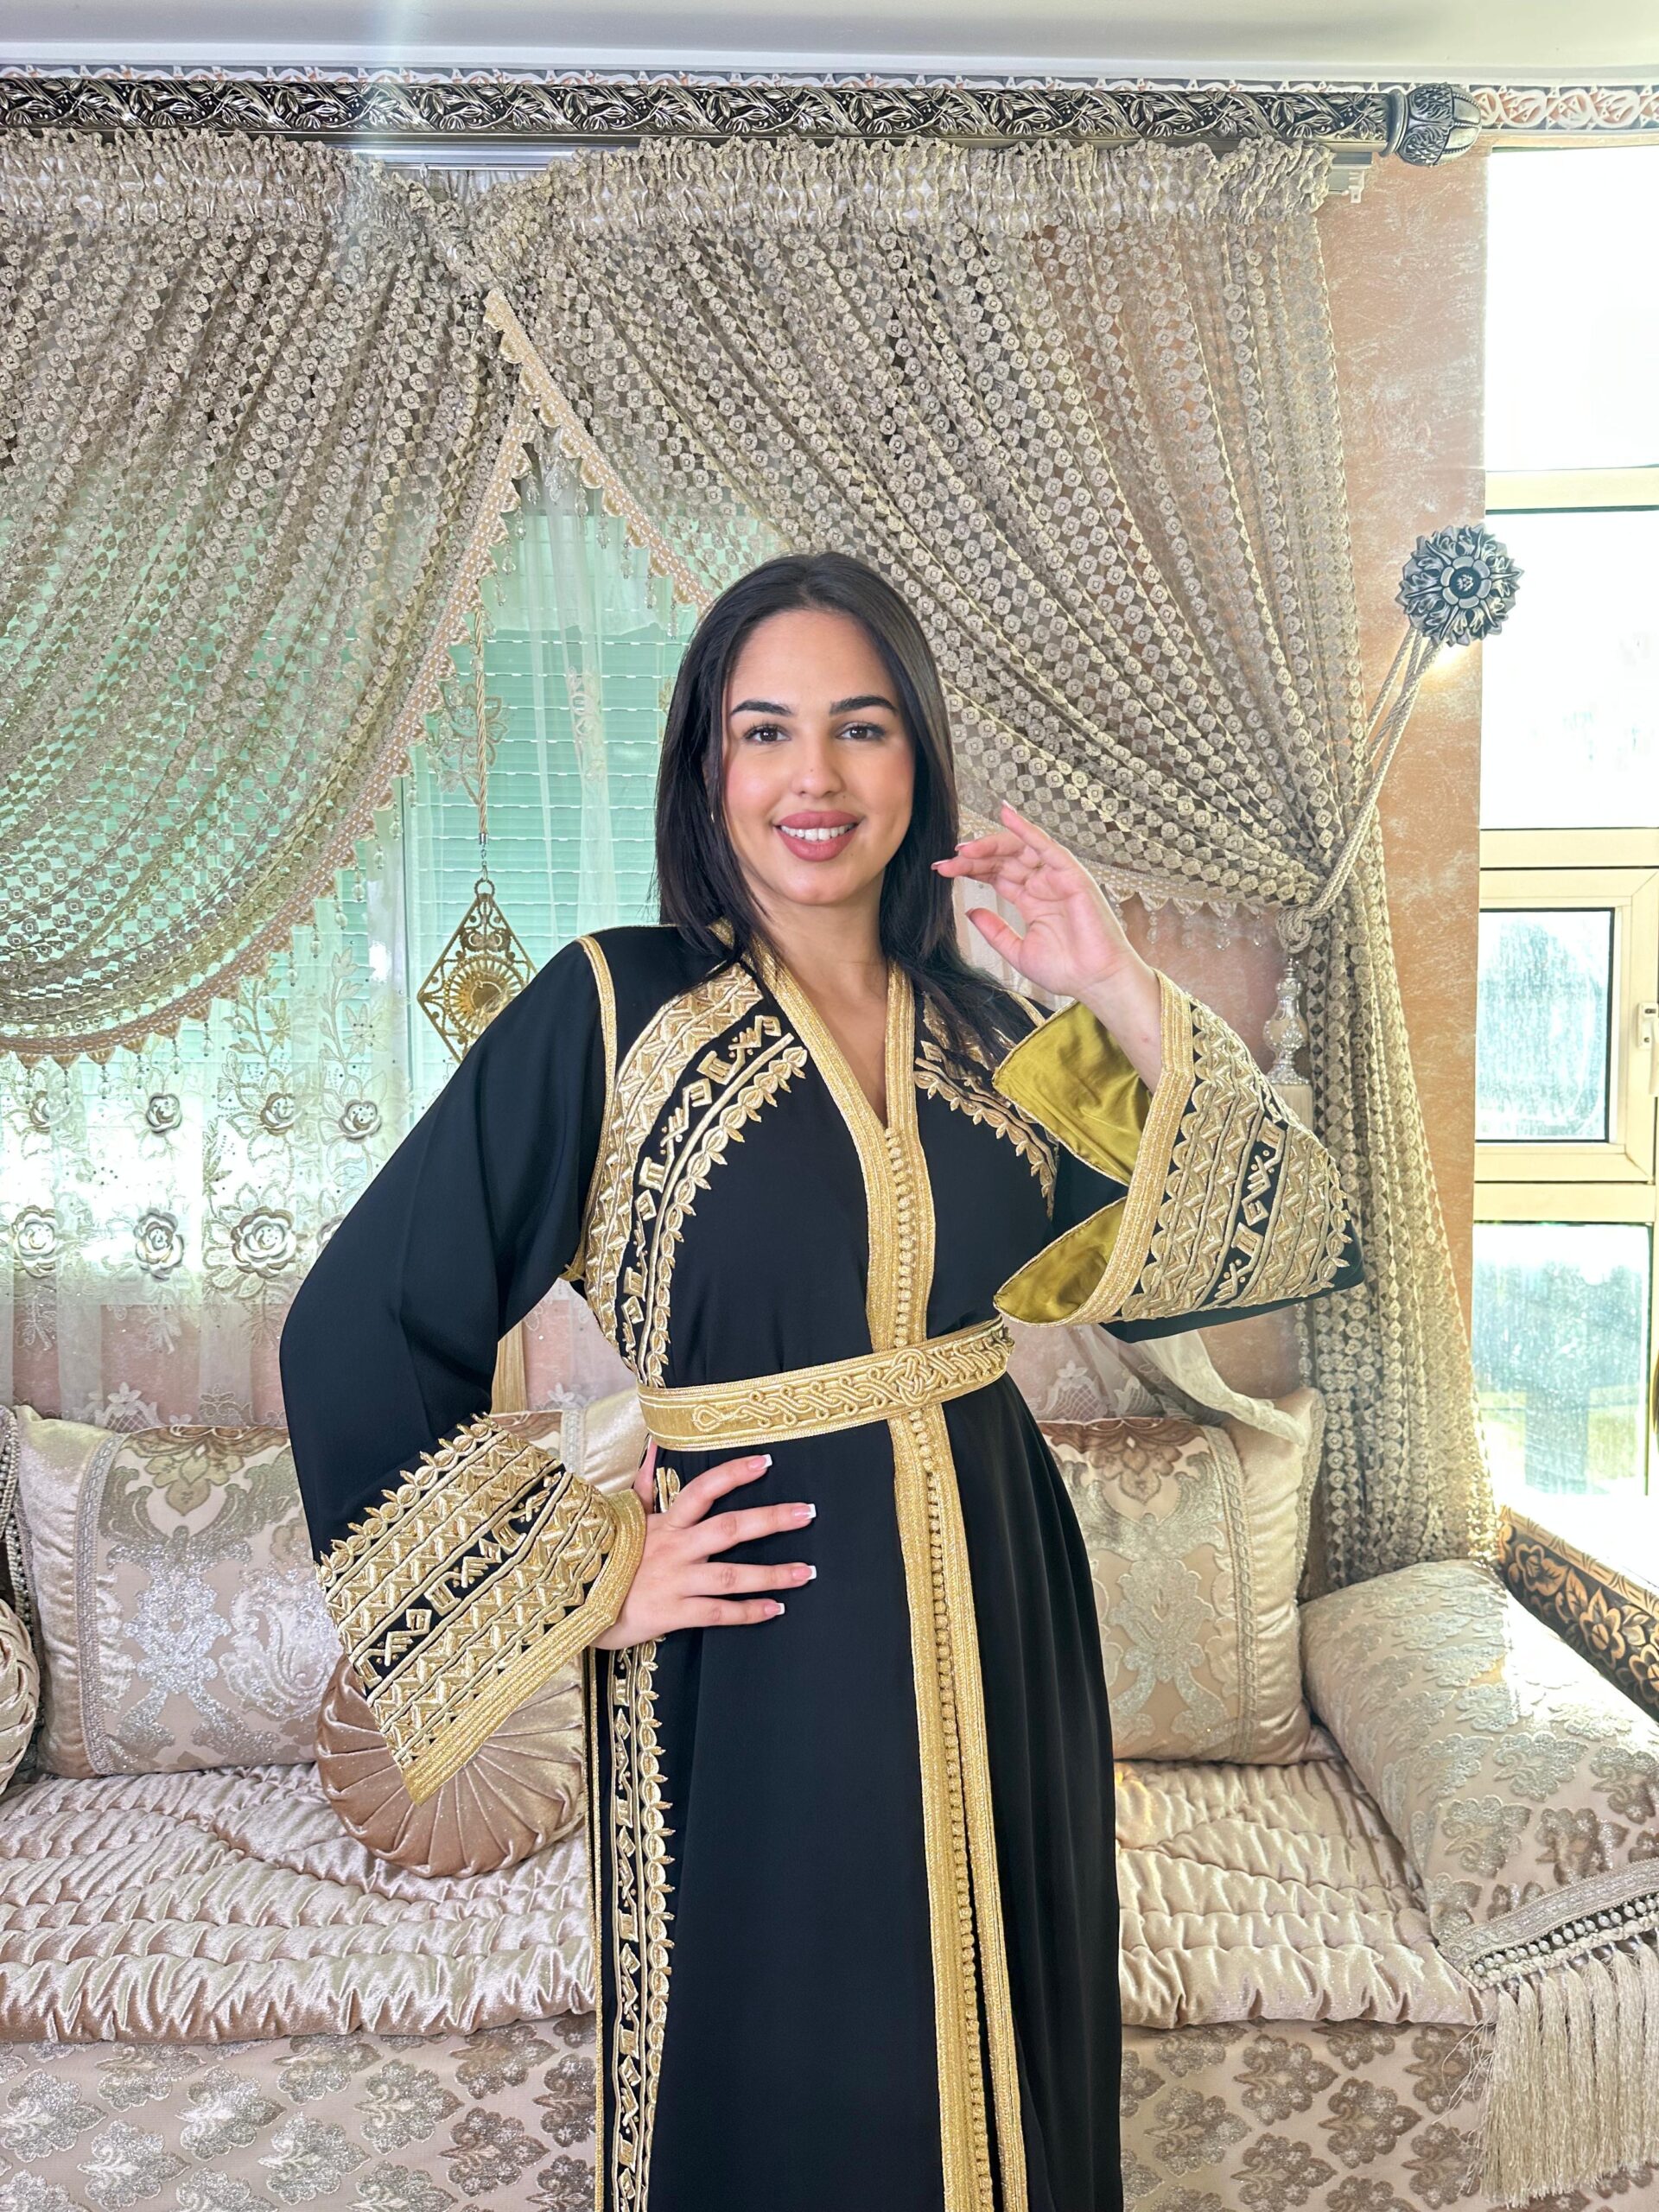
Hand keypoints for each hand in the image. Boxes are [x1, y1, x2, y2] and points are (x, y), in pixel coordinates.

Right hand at [593, 1438, 815, 1648]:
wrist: (572, 1604)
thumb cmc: (601, 1558)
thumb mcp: (620, 1518)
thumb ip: (642, 1484)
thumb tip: (656, 1448)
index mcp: (664, 1523)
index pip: (702, 1490)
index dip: (733, 1474)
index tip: (766, 1462)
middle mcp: (675, 1548)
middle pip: (730, 1529)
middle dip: (771, 1520)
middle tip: (807, 1513)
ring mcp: (676, 1581)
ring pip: (732, 1575)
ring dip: (772, 1574)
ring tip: (805, 1572)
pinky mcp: (674, 1613)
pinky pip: (718, 1613)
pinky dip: (748, 1612)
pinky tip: (775, 1609)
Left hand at [932, 798, 1139, 1000]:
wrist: (1095, 981)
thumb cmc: (1066, 969)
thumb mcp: (1017, 951)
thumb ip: (995, 930)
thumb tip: (970, 912)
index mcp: (1030, 899)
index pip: (995, 874)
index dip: (970, 870)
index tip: (942, 870)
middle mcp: (1042, 883)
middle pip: (1002, 859)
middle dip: (973, 858)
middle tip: (946, 862)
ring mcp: (1056, 877)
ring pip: (1019, 849)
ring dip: (990, 845)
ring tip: (964, 849)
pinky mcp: (1071, 874)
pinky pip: (1046, 845)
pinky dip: (1026, 829)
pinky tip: (1006, 814)